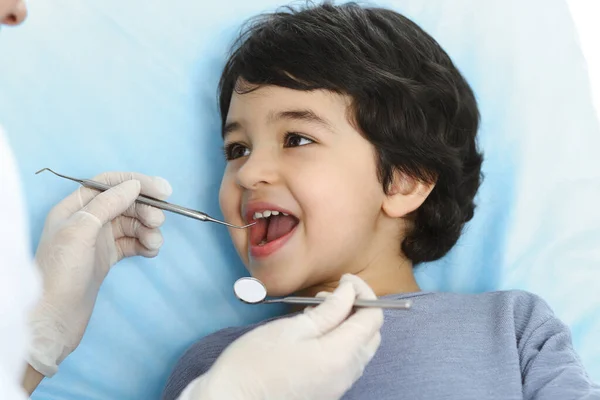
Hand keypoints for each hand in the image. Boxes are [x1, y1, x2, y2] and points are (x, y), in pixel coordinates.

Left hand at [27, 172, 171, 376]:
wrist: (54, 319)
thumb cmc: (60, 274)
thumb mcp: (81, 231)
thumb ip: (107, 204)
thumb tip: (134, 185)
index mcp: (74, 208)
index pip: (109, 183)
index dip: (137, 183)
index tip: (163, 191)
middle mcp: (87, 220)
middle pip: (125, 204)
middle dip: (145, 210)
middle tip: (158, 222)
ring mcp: (98, 240)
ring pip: (132, 224)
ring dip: (148, 230)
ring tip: (154, 244)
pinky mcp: (107, 258)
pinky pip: (132, 243)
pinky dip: (145, 244)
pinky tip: (150, 251)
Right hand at [181, 274, 383, 399]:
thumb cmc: (255, 361)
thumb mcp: (292, 328)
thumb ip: (328, 311)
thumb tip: (350, 292)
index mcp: (340, 355)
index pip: (373, 318)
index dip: (364, 293)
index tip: (344, 279)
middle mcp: (346, 374)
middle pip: (371, 335)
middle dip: (359, 309)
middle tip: (332, 294)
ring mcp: (337, 387)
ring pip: (360, 350)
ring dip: (349, 325)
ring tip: (318, 311)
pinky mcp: (326, 393)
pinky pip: (346, 364)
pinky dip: (340, 342)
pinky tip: (315, 334)